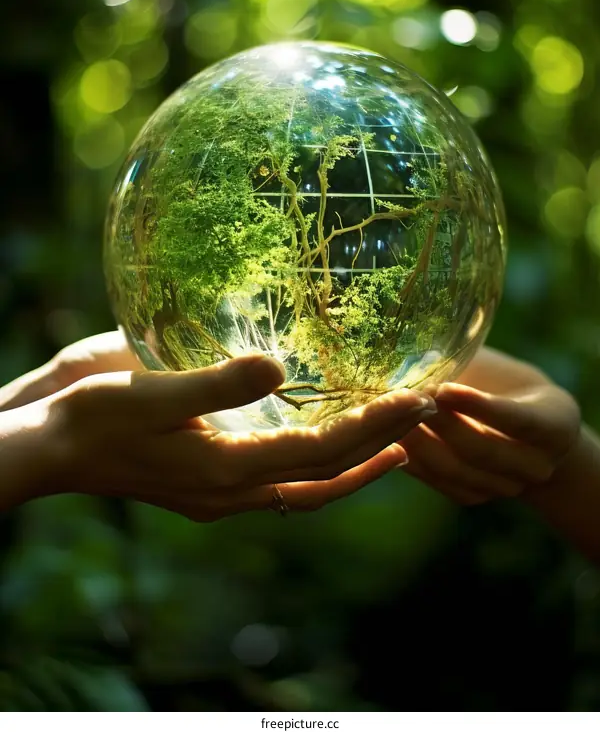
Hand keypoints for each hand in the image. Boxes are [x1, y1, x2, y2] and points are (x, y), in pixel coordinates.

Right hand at [0, 335, 436, 517]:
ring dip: (355, 464)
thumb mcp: (152, 391)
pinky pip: (281, 483)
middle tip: (425, 416)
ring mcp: (221, 495)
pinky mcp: (208, 485)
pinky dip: (316, 467)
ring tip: (397, 441)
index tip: (419, 398)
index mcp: (228, 469)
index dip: (377, 425)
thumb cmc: (94, 416)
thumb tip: (278, 369)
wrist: (50, 449)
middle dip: (382, 447)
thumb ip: (217, 384)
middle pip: (328, 476)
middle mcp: (234, 491)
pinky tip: (322, 442)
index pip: (324, 450)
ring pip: (309, 487)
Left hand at [399, 346, 580, 504]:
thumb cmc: (501, 379)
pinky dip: (409, 457)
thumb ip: (468, 361)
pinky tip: (385, 434)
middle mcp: (536, 465)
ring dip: (418, 441)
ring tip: (389, 414)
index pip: (516, 419)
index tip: (443, 387)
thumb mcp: (497, 367)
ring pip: (455, 470)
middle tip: (404, 397)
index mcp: (555, 426)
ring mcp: (505, 487)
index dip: (479, 405)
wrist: (518, 425)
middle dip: (439, 423)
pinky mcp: (472, 495)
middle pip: (481, 450)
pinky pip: (437, 481)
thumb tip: (422, 350)